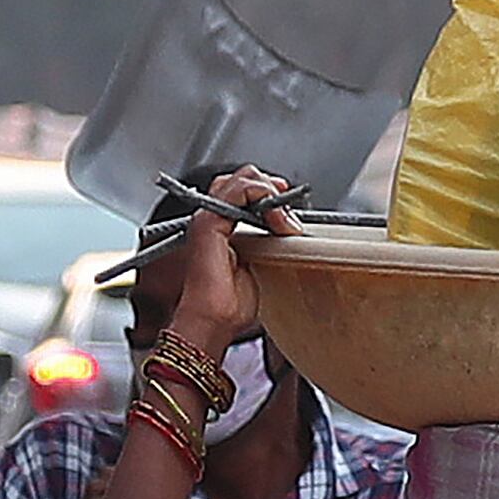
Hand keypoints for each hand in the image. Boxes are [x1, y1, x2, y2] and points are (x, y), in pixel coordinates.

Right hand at [169, 164, 298, 346]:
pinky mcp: (209, 221)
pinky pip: (240, 189)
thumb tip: (291, 226)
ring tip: (282, 219)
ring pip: (244, 177)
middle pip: (244, 177)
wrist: (213, 321)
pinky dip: (263, 195)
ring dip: (271, 192)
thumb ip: (270, 238)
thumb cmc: (230, 303)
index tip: (289, 213)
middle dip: (272, 188)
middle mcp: (212, 218)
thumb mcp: (262, 262)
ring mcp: (208, 217)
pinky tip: (275, 217)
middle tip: (287, 214)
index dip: (271, 193)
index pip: (246, 190)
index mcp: (222, 226)